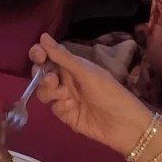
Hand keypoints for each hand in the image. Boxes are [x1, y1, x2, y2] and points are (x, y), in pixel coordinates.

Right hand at [29, 34, 155, 159]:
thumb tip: (43, 36)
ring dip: (51, 92)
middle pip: (42, 75)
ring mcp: (66, 99)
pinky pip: (54, 108)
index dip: (39, 55)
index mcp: (73, 66)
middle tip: (53, 81)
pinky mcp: (66, 116)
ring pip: (44, 92)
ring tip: (66, 96)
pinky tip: (73, 109)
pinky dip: (61, 107)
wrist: (124, 125)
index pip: (50, 56)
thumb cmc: (109, 93)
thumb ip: (63, 57)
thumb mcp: (86, 72)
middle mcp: (67, 81)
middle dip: (43, 76)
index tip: (37, 56)